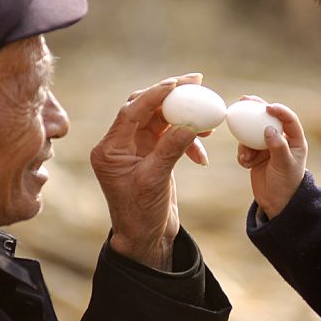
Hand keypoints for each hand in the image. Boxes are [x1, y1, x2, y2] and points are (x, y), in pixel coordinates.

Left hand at [90, 73, 209, 269]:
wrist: (146, 239)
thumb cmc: (142, 215)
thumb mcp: (155, 181)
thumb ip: (171, 149)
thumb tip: (191, 123)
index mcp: (110, 149)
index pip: (131, 110)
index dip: (155, 93)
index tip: (178, 82)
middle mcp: (120, 144)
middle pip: (145, 107)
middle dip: (171, 96)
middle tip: (196, 82)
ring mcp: (136, 148)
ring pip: (161, 120)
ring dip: (185, 118)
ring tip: (209, 121)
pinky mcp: (152, 154)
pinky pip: (170, 136)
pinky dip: (187, 139)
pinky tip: (203, 152)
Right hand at [237, 96, 307, 218]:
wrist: (276, 203)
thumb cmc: (286, 184)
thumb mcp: (284, 165)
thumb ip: (278, 146)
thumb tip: (269, 128)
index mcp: (294, 140)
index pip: (288, 119)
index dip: (279, 110)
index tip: (266, 106)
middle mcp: (280, 140)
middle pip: (267, 119)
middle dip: (255, 109)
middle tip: (243, 100)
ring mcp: (266, 147)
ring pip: (251, 133)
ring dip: (245, 142)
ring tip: (246, 156)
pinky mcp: (255, 155)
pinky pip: (244, 147)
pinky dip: (243, 154)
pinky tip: (245, 164)